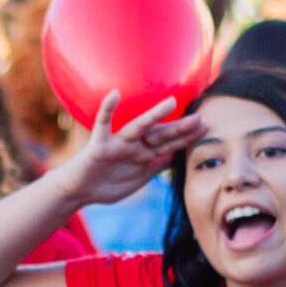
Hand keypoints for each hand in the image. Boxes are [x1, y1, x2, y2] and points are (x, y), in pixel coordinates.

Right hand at [50, 92, 205, 211]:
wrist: (78, 191)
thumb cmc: (107, 183)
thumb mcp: (139, 178)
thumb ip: (158, 166)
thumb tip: (179, 156)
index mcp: (144, 154)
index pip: (169, 145)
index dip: (187, 139)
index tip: (206, 128)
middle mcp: (133, 146)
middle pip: (160, 136)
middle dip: (179, 129)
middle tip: (200, 119)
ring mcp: (117, 144)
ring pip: (138, 128)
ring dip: (154, 116)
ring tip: (170, 102)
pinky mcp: (98, 145)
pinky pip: (102, 124)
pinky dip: (106, 110)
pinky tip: (114, 94)